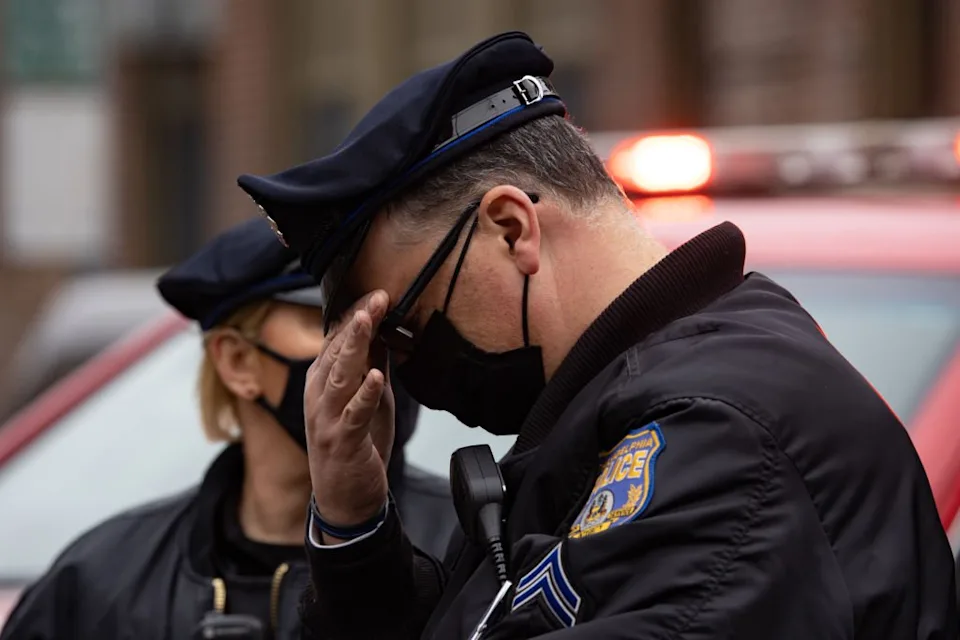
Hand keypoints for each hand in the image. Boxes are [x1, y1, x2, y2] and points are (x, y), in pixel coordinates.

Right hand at [304, 290, 395, 542]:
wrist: (344, 499)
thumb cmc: (355, 445)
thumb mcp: (368, 400)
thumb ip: (372, 367)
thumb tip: (385, 333)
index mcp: (323, 381)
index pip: (336, 339)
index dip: (357, 315)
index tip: (378, 293)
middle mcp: (319, 395)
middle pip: (336, 350)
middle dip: (358, 321)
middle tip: (378, 295)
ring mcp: (326, 418)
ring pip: (339, 375)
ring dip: (354, 346)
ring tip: (368, 322)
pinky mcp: (341, 440)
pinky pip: (352, 413)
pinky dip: (364, 394)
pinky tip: (376, 377)